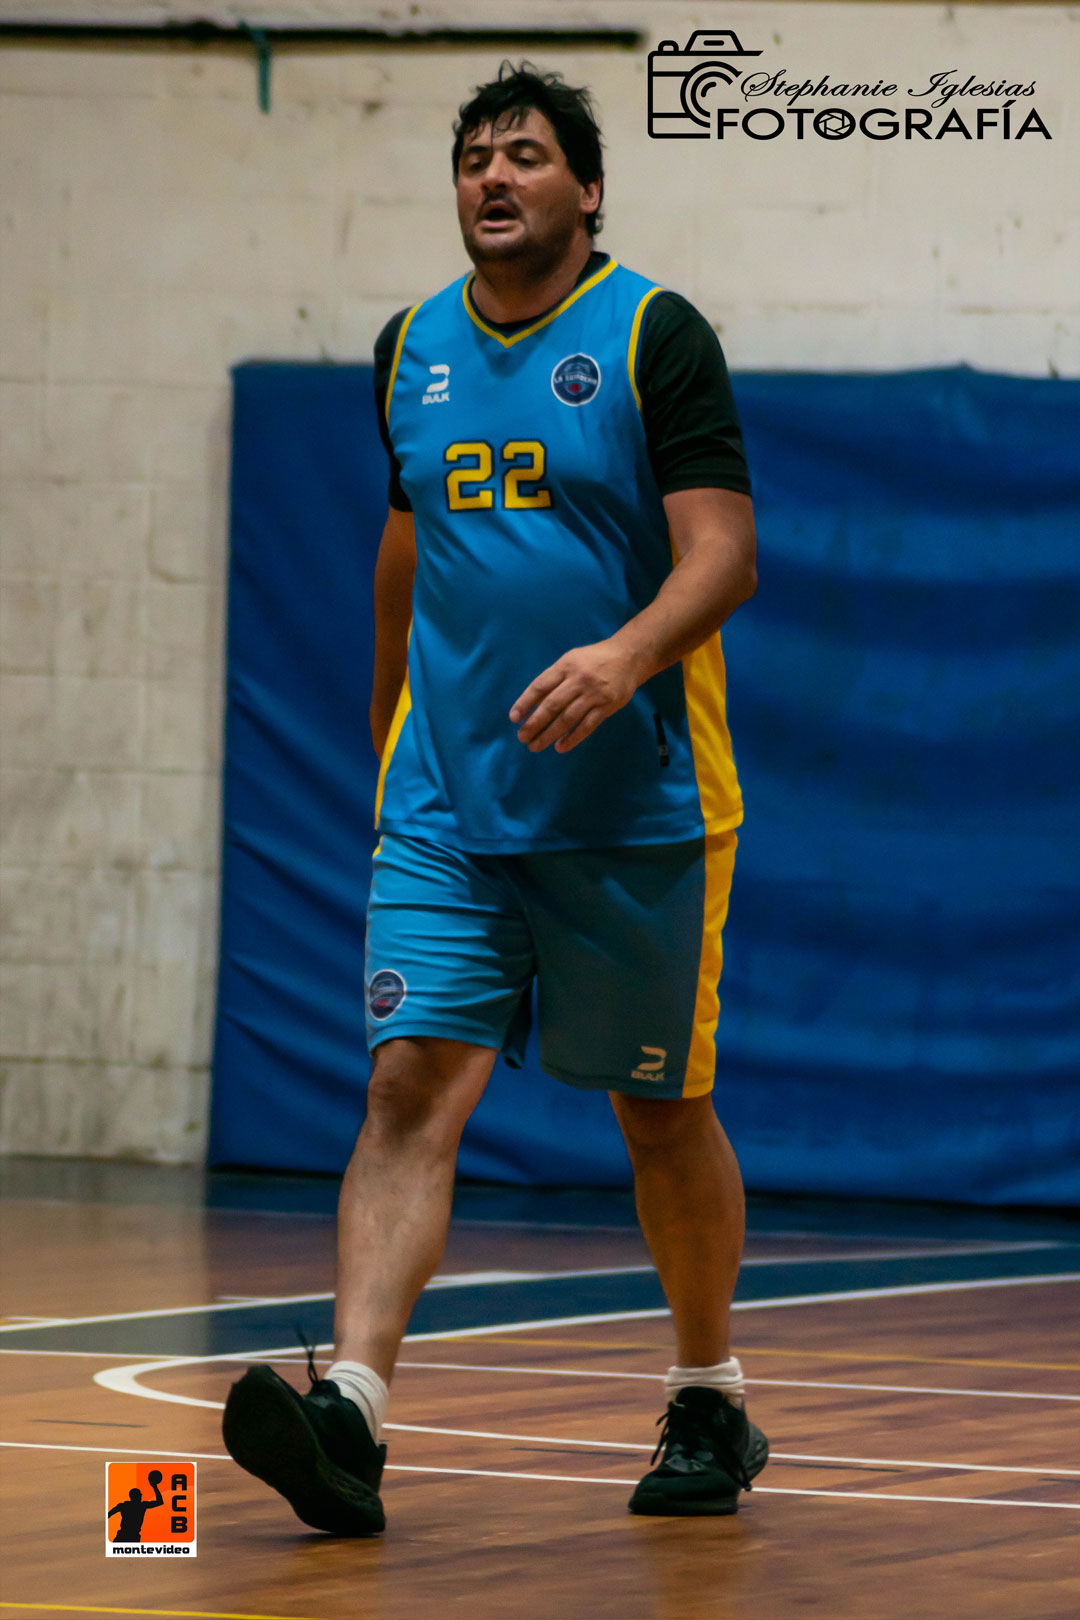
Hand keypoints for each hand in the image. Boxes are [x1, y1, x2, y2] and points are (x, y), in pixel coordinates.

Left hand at [509, 639, 646, 753]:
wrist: (629, 657)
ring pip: (567, 718)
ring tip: (535, 746)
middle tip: (522, 738)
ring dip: (549, 734)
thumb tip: (534, 704)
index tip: (514, 718)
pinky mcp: (607, 706)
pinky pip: (587, 726)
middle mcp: (578, 680)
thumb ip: (555, 678)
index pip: (540, 686)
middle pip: (552, 705)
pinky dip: (573, 738)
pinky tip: (560, 747)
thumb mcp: (571, 660)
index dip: (525, 702)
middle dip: (534, 723)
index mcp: (566, 666)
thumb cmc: (594, 659)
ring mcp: (594, 695)